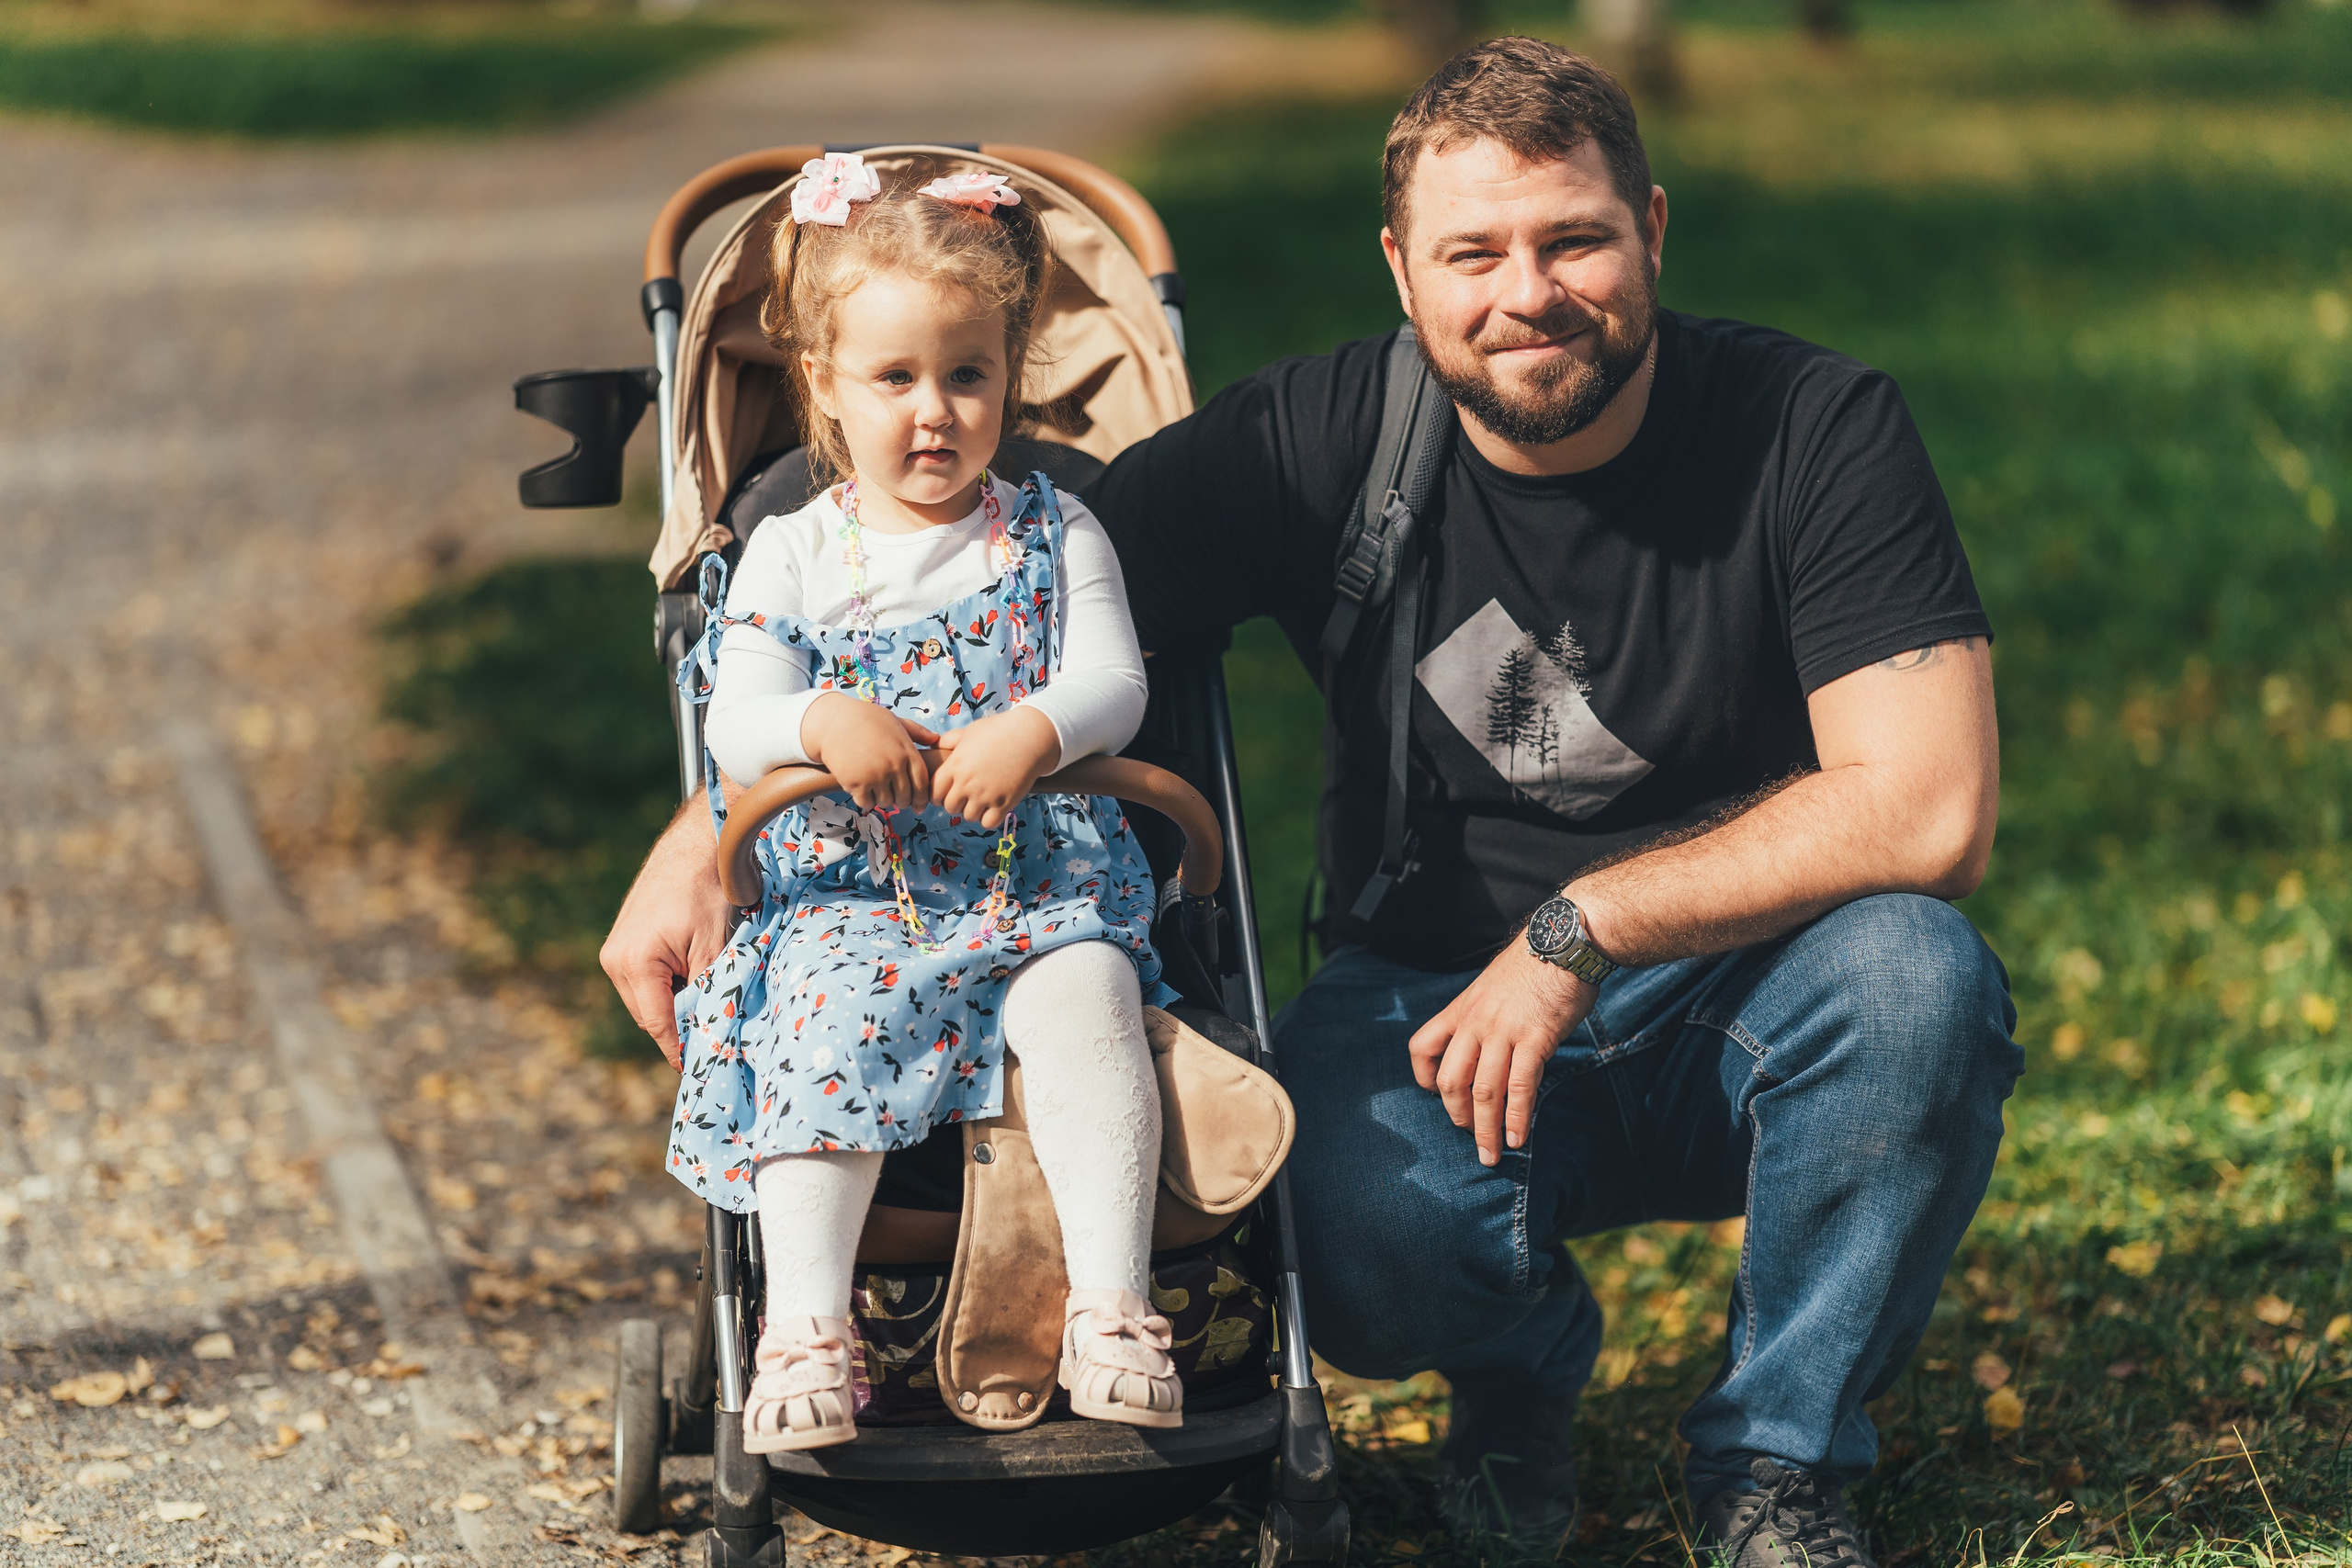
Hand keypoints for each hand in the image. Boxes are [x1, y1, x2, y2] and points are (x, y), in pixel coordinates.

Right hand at [601, 801, 736, 1070]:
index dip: (678, 1049)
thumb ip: (708, 991)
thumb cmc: (708, 890)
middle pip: (649, 1015)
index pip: (657, 1024)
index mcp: (633, 964)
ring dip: (673, 1004)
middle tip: (712, 1036)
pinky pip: (644, 979)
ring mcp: (615, 950)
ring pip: (646, 999)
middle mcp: (614, 960)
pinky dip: (667, 985)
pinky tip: (693, 976)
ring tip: (707, 999)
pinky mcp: (622, 942)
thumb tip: (709, 1032)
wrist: (697, 844)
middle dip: (678, 1027)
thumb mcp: (714, 947)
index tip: (697, 1068)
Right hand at [802, 695, 938, 809]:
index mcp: (906, 751)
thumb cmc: (866, 719)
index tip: (919, 806)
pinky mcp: (856, 783)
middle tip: (896, 799)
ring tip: (878, 791)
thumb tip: (936, 739)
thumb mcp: (895, 721)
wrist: (833, 721)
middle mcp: (893, 765)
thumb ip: (917, 732)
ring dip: (883, 800)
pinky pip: (867, 803)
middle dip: (902, 801)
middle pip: (905, 797)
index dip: (922, 798)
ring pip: (886, 802)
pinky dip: (866, 800)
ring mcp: (875, 775)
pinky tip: (863, 792)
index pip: (922, 784)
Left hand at [930, 706, 1060, 829]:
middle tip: (966, 796)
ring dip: (973, 810)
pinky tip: (994, 806)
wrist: (1030, 737)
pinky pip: (988, 823)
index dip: (939, 793)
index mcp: (955, 766)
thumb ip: (950, 740)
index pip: (935, 792)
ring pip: (968, 817)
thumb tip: (935, 745)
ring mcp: (985, 795)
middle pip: (950, 807)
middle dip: (956, 803)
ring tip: (981, 800)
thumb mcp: (970, 731)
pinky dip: (989, 818)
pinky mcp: (1003, 804)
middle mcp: (967, 783)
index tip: (948, 791)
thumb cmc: (999, 730)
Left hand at [1408, 941, 1595, 1166]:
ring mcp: (1504, 1031)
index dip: (1424, 1078)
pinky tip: (1519, 1137)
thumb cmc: (1536, 964)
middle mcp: (1475, 1023)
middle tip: (1472, 1138)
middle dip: (1458, 1116)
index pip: (1422, 1047)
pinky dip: (1517, 1117)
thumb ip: (1486, 1014)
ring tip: (1492, 1155)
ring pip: (1484, 1091)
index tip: (1436, 1096)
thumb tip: (1491, 1042)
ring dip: (1486, 1130)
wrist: (1564, 940)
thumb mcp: (1495, 985)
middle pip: (1450, 1081)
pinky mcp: (1535, 1038)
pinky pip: (1520, 1086)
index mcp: (1462, 1009)